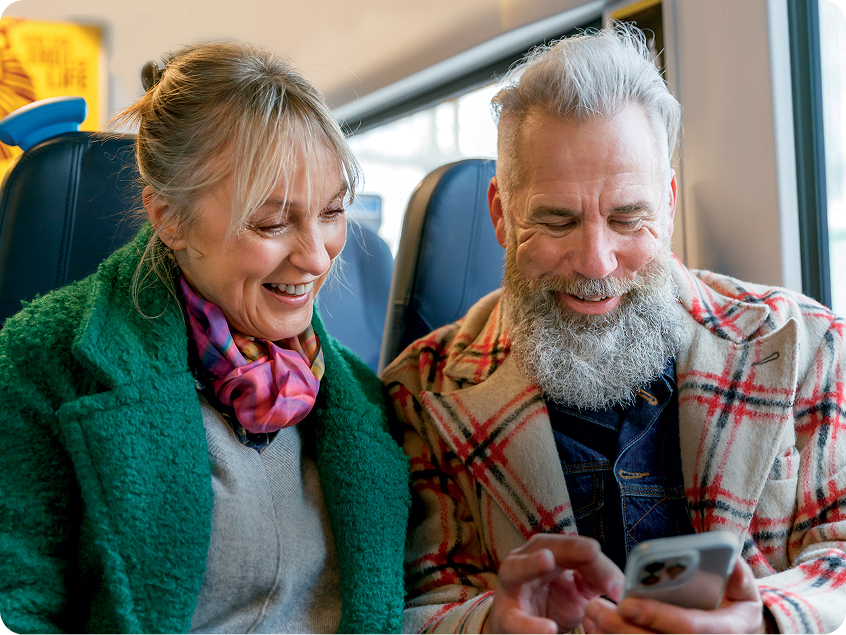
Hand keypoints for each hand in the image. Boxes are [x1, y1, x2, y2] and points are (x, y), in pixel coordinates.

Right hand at [482, 534, 624, 634]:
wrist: (519, 630)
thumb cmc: (552, 604)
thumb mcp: (578, 591)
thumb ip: (598, 581)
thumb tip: (621, 587)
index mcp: (547, 551)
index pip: (573, 547)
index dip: (595, 558)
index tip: (617, 581)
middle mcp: (525, 560)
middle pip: (545, 546)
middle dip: (567, 547)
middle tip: (591, 550)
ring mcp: (511, 585)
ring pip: (516, 569)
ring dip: (530, 564)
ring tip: (546, 561)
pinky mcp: (505, 616)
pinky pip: (515, 620)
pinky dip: (530, 626)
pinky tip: (548, 629)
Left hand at [582, 557, 765, 634]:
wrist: (735, 631)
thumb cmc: (734, 606)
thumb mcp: (744, 590)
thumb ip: (736, 574)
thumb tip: (727, 559)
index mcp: (728, 630)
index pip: (690, 628)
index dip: (657, 616)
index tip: (626, 604)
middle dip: (622, 629)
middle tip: (594, 608)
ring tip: (590, 615)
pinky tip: (596, 629)